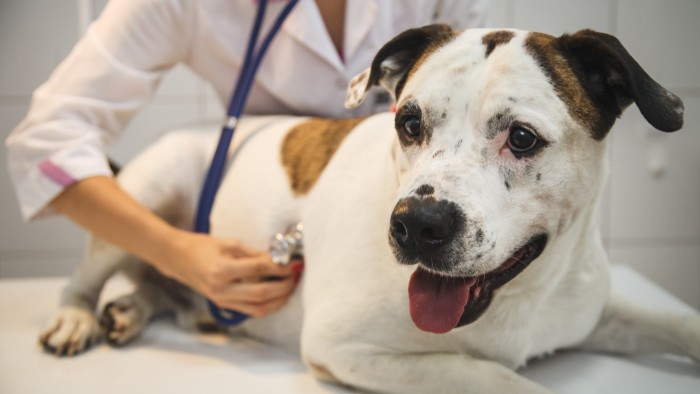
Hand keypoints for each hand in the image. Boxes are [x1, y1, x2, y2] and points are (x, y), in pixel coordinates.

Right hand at [160, 230, 302, 316]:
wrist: (177, 259)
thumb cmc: (201, 247)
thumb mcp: (229, 244)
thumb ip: (254, 254)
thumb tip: (278, 259)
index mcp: (221, 270)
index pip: (258, 270)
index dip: (280, 267)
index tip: (294, 263)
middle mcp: (222, 289)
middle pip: (262, 293)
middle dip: (284, 286)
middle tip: (296, 275)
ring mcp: (222, 301)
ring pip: (259, 308)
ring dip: (279, 299)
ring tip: (290, 286)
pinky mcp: (223, 306)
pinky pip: (251, 311)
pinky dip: (268, 305)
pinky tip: (278, 295)